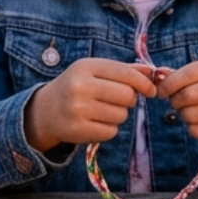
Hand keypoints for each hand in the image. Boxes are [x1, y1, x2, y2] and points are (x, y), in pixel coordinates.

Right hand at [22, 58, 159, 151]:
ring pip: (121, 115)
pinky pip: (111, 131)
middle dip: (129, 100)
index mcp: (86, 67)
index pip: (126, 74)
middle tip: (118, 100)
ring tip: (103, 111)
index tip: (151, 90)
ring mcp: (77, 109)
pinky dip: (109, 129)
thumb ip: (122, 70)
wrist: (46, 110)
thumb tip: (151, 71)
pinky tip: (95, 123)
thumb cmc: (77, 86)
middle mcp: (80, 86)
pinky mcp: (78, 130)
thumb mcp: (94, 71)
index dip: (143, 83)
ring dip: (118, 115)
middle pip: (127, 96)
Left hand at [158, 58, 197, 149]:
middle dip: (175, 101)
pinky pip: (197, 130)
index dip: (169, 83)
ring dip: (183, 115)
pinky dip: (192, 128)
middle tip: (176, 103)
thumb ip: (181, 75)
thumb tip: (158, 79)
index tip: (161, 92)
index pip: (189, 73)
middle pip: (188, 95)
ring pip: (191, 115)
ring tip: (190, 112)